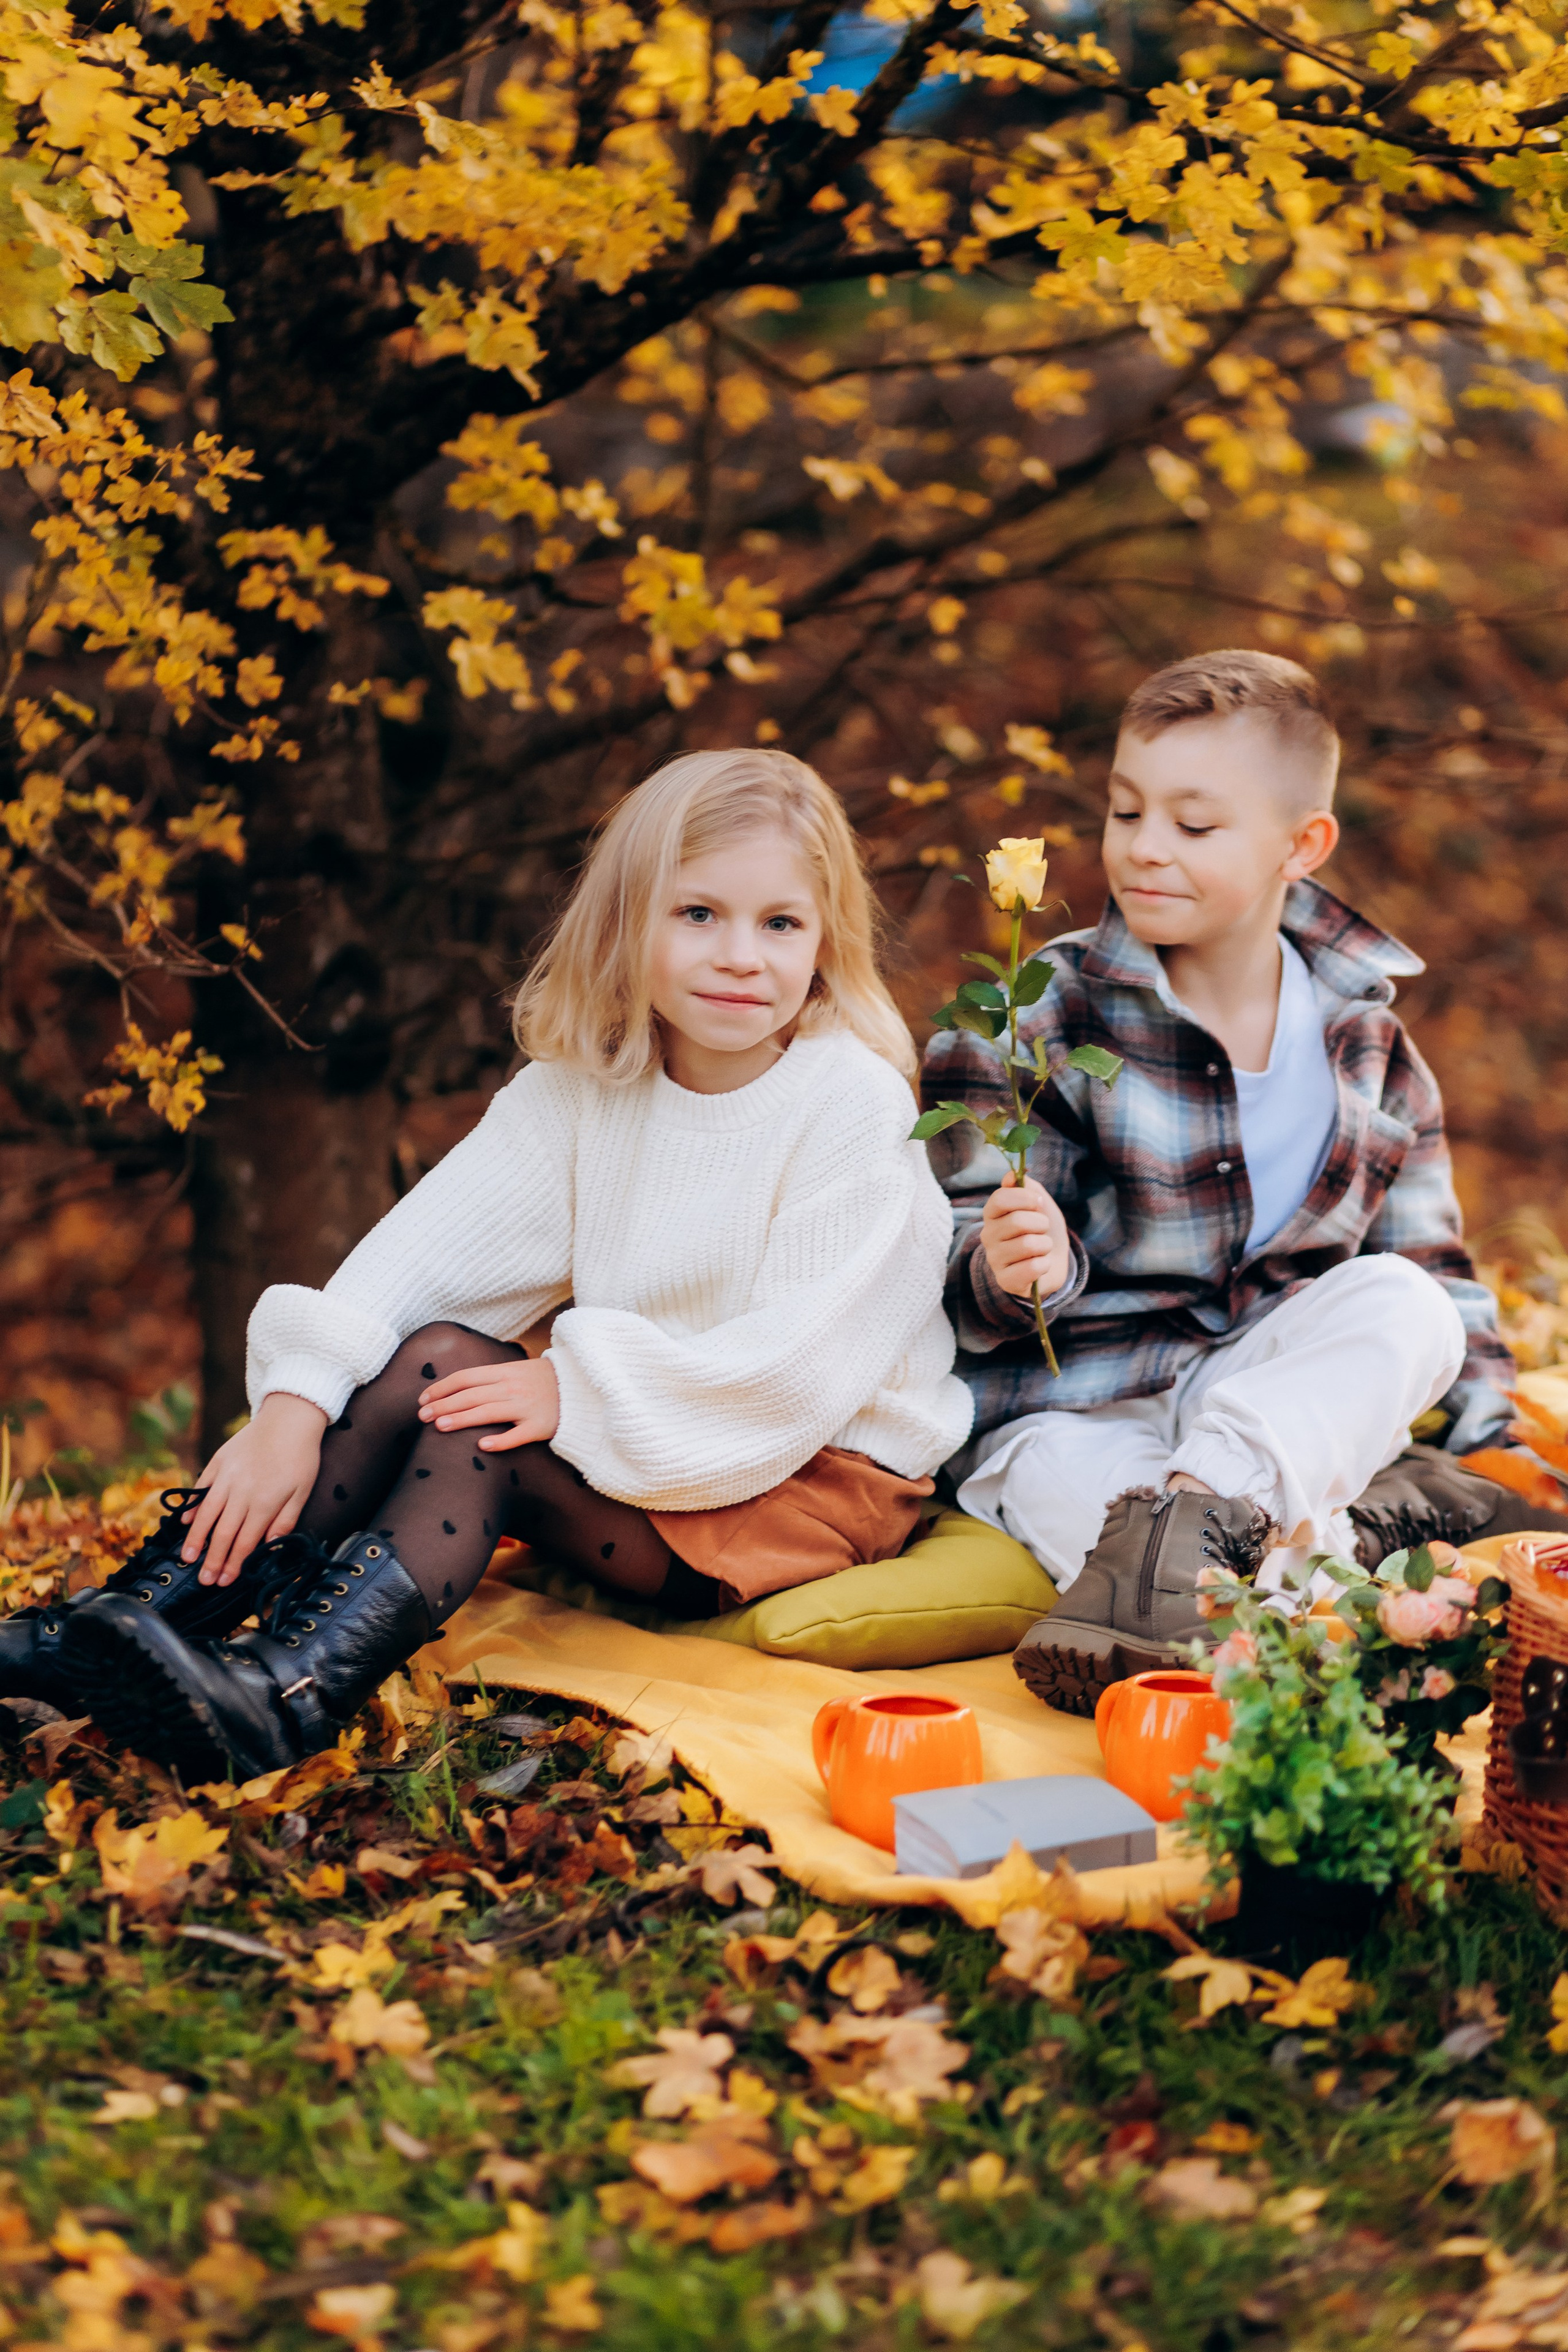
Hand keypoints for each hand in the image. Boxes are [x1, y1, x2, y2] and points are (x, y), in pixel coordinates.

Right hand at [182, 1391, 328, 1587]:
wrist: (290, 1417)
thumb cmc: (301, 1456)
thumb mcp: (303, 1491)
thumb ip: (285, 1521)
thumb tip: (269, 1548)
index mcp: (264, 1501)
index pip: (244, 1541)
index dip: (233, 1564)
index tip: (224, 1582)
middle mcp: (241, 1491)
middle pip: (222, 1533)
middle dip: (212, 1560)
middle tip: (203, 1581)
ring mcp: (227, 1476)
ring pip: (206, 1513)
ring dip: (195, 1539)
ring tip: (187, 1558)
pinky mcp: (218, 1461)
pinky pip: (201, 1488)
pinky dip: (192, 1507)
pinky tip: (186, 1523)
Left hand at [419, 1354, 560, 1450]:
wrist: (582, 1388)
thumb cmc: (544, 1381)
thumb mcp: (518, 1370)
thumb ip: (491, 1378)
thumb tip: (458, 1387)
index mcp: (505, 1372)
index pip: (466, 1377)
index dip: (442, 1387)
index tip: (423, 1399)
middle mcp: (513, 1388)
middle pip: (471, 1395)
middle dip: (444, 1405)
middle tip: (422, 1417)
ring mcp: (526, 1407)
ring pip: (488, 1412)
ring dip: (462, 1419)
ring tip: (440, 1427)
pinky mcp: (540, 1426)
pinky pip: (518, 1435)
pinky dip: (501, 1440)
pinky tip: (482, 1446)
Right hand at [981, 1171, 1070, 1299]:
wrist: (1055, 1260)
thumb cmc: (1043, 1229)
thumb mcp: (1038, 1202)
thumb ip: (1025, 1186)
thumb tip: (1011, 1174)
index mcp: (992, 1214)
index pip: (1000, 1199)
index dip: (1025, 1198)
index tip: (1038, 1203)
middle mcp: (988, 1236)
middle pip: (1017, 1221)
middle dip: (1041, 1224)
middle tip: (1042, 1230)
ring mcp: (994, 1260)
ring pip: (1028, 1244)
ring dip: (1045, 1245)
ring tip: (1042, 1248)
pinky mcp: (1005, 1281)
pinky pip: (1031, 1267)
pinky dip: (1044, 1264)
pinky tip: (1040, 1264)